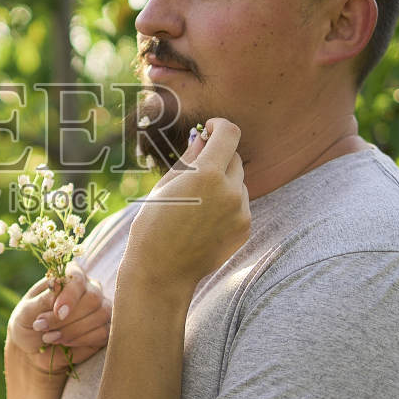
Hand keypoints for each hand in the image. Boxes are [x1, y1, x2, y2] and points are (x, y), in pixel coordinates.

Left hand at [6, 271, 110, 373]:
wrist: (33, 349)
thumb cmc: (28, 324)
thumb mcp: (25, 313)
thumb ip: (41, 300)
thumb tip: (56, 285)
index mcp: (67, 277)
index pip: (77, 278)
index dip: (70, 295)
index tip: (58, 312)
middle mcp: (87, 288)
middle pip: (93, 298)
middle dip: (70, 318)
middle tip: (45, 330)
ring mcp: (99, 308)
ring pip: (101, 314)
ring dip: (74, 330)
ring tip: (51, 338)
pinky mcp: (104, 328)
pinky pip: (104, 332)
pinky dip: (82, 339)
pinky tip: (65, 343)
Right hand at [125, 118, 249, 288]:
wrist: (161, 272)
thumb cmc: (153, 225)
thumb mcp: (166, 186)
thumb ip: (190, 158)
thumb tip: (203, 137)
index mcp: (207, 175)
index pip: (229, 134)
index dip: (219, 126)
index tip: (209, 129)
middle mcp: (230, 191)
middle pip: (235, 158)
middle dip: (219, 156)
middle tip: (197, 169)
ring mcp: (241, 212)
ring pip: (239, 182)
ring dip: (224, 182)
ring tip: (197, 203)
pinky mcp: (244, 229)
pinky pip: (240, 204)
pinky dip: (227, 204)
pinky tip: (204, 220)